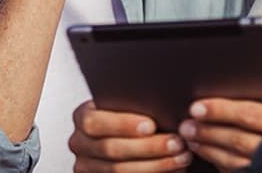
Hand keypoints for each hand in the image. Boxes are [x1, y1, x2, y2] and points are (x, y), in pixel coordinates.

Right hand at [70, 101, 191, 171]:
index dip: (123, 124)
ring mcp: (86, 167)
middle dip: (149, 147)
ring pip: (119, 171)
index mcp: (83, 117)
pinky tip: (172, 169)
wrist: (126, 134)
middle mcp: (79, 143)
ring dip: (156, 164)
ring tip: (181, 156)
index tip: (152, 125)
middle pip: (111, 149)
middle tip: (177, 143)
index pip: (96, 122)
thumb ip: (134, 100)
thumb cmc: (132, 114)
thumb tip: (162, 97)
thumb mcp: (126, 103)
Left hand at [178, 61, 261, 170]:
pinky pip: (249, 172)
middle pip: (241, 142)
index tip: (200, 104)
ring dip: (212, 149)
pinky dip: (225, 164)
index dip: (225, 110)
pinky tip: (211, 153)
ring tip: (190, 136)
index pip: (257, 117)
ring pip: (240, 162)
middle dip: (210, 130)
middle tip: (185, 121)